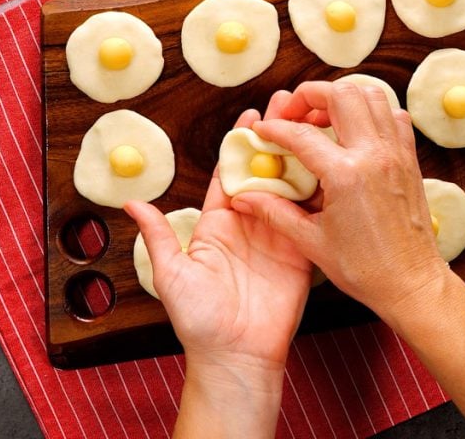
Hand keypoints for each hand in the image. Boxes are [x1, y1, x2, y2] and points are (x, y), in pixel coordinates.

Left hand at [125, 108, 312, 437]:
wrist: (236, 356)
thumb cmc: (199, 320)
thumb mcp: (172, 274)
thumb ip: (158, 235)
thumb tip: (131, 203)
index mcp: (218, 224)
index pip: (231, 174)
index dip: (241, 144)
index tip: (253, 114)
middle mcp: (250, 224)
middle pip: (265, 172)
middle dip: (276, 140)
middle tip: (289, 108)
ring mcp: (278, 235)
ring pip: (292, 187)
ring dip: (302, 157)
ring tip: (315, 124)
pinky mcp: (302, 251)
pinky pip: (312, 215)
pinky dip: (322, 190)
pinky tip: (333, 163)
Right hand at [231, 81, 447, 320]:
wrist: (411, 282)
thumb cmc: (363, 268)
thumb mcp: (311, 242)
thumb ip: (275, 212)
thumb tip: (244, 197)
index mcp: (346, 174)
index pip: (301, 134)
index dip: (274, 128)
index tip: (261, 132)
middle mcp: (373, 154)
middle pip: (340, 94)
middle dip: (310, 95)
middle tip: (293, 114)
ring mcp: (395, 153)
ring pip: (372, 95)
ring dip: (342, 97)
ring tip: (322, 117)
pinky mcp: (409, 159)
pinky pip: (393, 116)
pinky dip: (372, 112)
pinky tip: (354, 132)